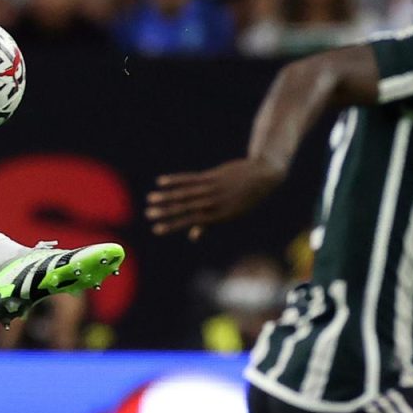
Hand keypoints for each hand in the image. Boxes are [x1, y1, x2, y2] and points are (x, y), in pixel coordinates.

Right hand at [147, 158, 284, 240]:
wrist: (263, 176)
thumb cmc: (246, 199)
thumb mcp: (231, 215)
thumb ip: (209, 224)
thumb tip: (193, 236)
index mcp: (218, 216)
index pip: (190, 222)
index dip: (172, 225)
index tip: (157, 229)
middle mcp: (214, 203)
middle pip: (185, 208)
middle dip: (165, 212)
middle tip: (148, 214)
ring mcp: (213, 188)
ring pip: (185, 193)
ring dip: (166, 196)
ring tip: (150, 199)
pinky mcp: (213, 176)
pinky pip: (190, 178)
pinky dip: (175, 180)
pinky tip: (161, 181)